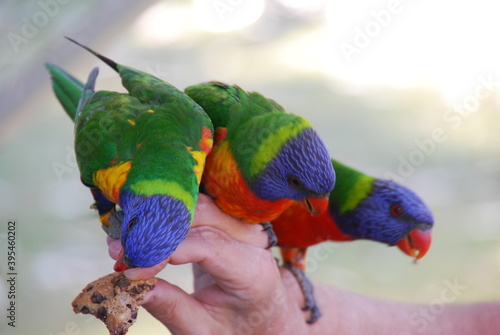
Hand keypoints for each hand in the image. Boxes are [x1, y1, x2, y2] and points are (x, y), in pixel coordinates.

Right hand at [108, 194, 309, 334]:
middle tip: (117, 252)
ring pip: (195, 204)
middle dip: (155, 230)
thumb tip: (129, 285)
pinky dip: (166, 216)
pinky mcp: (230, 220)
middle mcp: (253, 240)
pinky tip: (142, 230)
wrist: (262, 316)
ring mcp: (244, 226)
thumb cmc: (235, 327)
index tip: (129, 268)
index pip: (207, 244)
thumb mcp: (203, 330)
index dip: (164, 250)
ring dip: (157, 219)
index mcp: (253, 271)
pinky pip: (196, 206)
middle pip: (201, 214)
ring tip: (124, 244)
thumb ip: (171, 308)